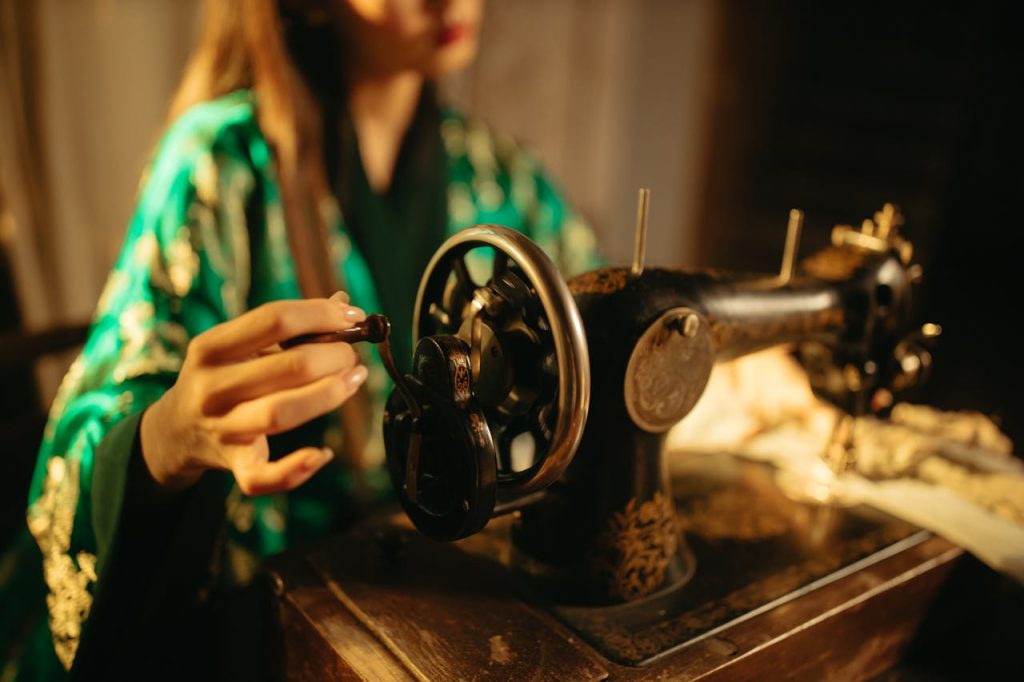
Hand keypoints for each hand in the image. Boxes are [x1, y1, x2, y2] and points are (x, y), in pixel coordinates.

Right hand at [140, 293, 367, 494]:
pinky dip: (297, 469)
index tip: (353, 316)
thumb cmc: (222, 377)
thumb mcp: (239, 346)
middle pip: (289, 367)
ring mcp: (221, 429)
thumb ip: (288, 327)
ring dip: (329, 395)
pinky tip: (323, 454)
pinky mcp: (234, 465)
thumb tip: (342, 303)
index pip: (274, 319)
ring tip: (353, 381)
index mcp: (211, 347)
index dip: (321, 314)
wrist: (175, 430)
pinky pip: (264, 477)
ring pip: (282, 413)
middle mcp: (211, 387)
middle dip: (335, 357)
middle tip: (352, 355)